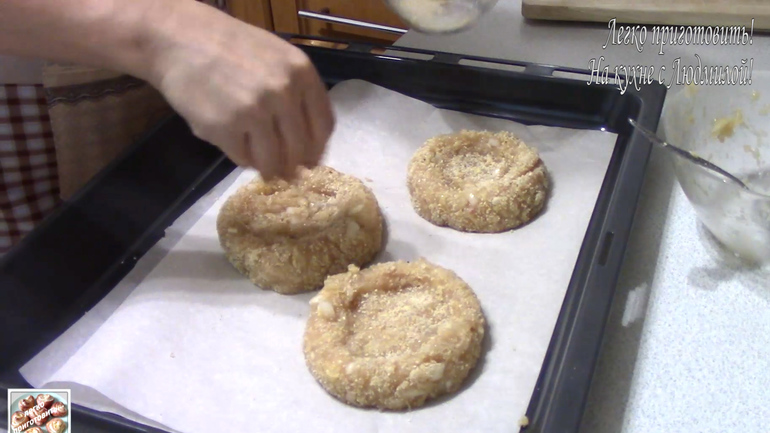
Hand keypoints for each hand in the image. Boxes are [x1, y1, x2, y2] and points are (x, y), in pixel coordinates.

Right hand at [147, 3, 333, 178]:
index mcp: (302, 73)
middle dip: (293, 166)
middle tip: (286, 174)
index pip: (324, 125)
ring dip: (268, 168)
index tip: (311, 160)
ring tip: (262, 166)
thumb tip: (307, 143)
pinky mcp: (225, 128)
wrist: (179, 39)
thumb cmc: (230, 48)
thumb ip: (296, 93)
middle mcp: (283, 93)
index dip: (318, 149)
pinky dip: (241, 158)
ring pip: (272, 160)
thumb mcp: (277, 58)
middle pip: (300, 149)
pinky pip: (243, 158)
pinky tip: (235, 145)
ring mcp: (254, 111)